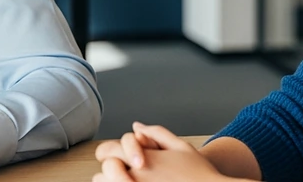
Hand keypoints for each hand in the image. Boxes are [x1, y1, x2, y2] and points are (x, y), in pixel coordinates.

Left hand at [93, 123, 227, 181]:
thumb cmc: (199, 174)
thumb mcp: (181, 146)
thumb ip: (156, 133)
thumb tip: (137, 127)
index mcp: (143, 160)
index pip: (107, 151)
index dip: (109, 152)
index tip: (117, 157)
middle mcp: (135, 178)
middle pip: (103, 173)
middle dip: (111, 171)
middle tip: (125, 172)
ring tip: (130, 180)